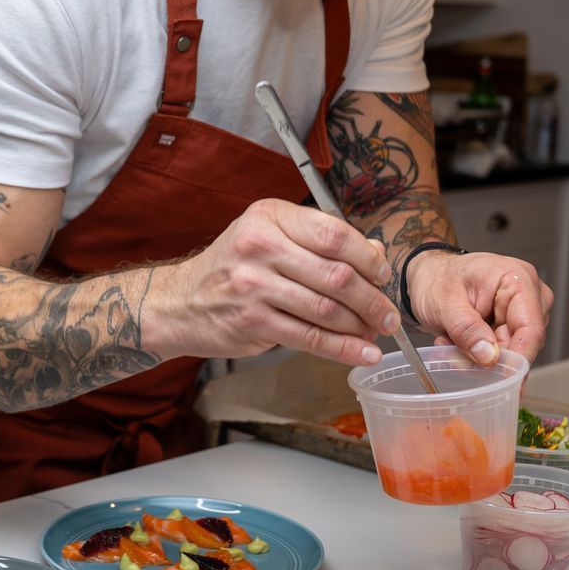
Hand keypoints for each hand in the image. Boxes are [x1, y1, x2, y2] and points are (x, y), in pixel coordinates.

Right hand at [148, 198, 398, 366]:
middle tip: (388, 314)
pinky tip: (362, 352)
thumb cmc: (232, 267)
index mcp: (270, 217)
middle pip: (336, 274)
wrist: (180, 303)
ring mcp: (254, 285)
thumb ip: (320, 242)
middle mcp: (260, 246)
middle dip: (372, 299)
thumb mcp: (270, 237)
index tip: (383, 274)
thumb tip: (374, 253)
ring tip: (377, 333)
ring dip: (361, 326)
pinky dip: (343, 349)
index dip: (368, 258)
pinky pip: (310, 337)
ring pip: (327, 309)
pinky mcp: (253, 322)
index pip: (334, 233)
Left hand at [406, 250, 553, 363]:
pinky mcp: (510, 327)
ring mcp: (521, 313)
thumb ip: (466, 329)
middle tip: (454, 355)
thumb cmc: (437, 278)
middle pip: (521, 344)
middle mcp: (528, 295)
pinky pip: (498, 353)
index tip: (504, 380)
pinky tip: (455, 342)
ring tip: (449, 340)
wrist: (428, 276)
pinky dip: (475, 354)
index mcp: (518, 279)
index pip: (531, 329)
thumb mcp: (444, 302)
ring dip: (476, 356)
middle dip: (487, 358)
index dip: (519, 359)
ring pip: (509, 353)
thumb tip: (490, 356)